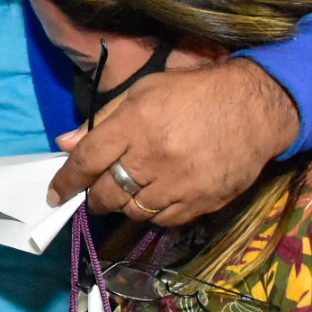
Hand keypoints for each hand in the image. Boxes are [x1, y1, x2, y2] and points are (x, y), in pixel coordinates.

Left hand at [47, 58, 300, 225]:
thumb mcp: (145, 90)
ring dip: (124, 204)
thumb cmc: (195, 93)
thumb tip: (65, 144)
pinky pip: (163, 220)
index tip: (55, 194)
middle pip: (107, 192)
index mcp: (137, 124)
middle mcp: (155, 157)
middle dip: (94, 196)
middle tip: (96, 191)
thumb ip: (103, 120)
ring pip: (134, 210)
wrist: (256, 108)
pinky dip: (152, 212)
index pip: (88, 160)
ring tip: (130, 189)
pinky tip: (156, 196)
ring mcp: (180, 184)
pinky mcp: (202, 202)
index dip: (66, 181)